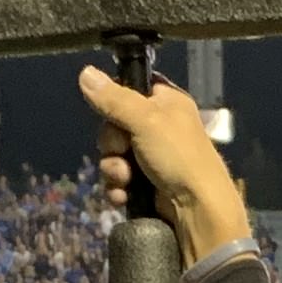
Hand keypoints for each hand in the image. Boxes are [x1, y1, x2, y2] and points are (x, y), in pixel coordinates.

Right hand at [77, 66, 254, 264]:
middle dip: (112, 142)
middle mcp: (158, 126)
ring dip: (114, 168)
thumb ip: (114, 98)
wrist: (197, 210)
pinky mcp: (145, 184)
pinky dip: (118, 187)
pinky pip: (117, 179)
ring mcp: (151, 157)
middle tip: (124, 150)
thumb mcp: (146, 119)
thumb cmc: (178, 156)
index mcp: (167, 102)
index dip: (116, 99)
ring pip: (112, 154)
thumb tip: (85, 72)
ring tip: (127, 179)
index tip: (113, 110)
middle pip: (114, 124)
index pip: (131, 88)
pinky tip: (124, 196)